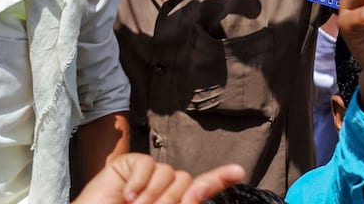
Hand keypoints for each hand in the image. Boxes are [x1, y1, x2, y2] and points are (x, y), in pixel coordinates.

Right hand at [73, 153, 245, 203]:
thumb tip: (200, 187)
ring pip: (168, 172)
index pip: (200, 189)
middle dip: (170, 200)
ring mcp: (146, 177)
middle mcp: (162, 190)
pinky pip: (146, 164)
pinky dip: (138, 181)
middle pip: (185, 181)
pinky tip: (125, 195)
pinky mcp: (128, 165)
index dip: (219, 179)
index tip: (238, 171)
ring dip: (151, 195)